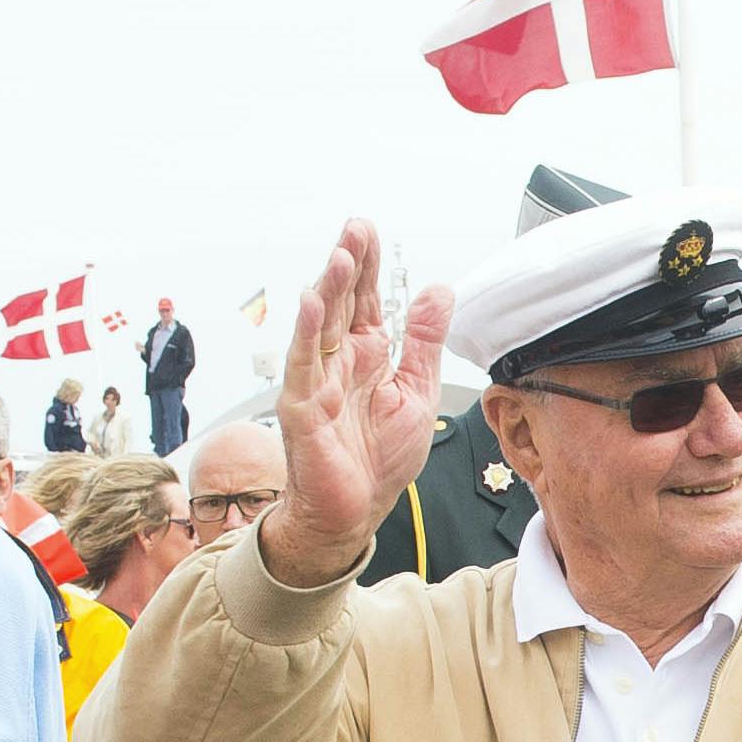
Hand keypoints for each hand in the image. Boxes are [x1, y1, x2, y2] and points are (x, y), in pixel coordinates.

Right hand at [258, 220, 453, 587]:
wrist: (357, 512)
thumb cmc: (380, 460)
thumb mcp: (417, 390)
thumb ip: (423, 341)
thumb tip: (438, 291)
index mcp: (366, 356)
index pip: (363, 299)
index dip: (366, 266)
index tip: (368, 231)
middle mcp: (338, 363)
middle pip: (338, 302)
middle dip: (346, 264)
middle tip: (355, 228)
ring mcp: (317, 382)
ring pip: (319, 326)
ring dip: (327, 288)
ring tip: (340, 255)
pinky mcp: (304, 408)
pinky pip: (304, 364)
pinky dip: (306, 333)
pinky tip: (312, 302)